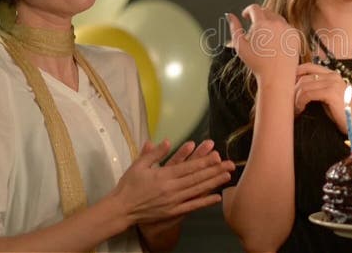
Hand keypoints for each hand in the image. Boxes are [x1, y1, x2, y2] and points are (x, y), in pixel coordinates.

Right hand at [111, 139, 233, 223]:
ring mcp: (173, 201)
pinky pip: (192, 206)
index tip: (217, 155)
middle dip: (214, 170)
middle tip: (230, 164)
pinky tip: (217, 197)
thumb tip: (167, 141)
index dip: (204, 161)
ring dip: (214, 183)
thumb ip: (154, 153)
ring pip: (197, 190)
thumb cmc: (129, 185)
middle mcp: (171, 188)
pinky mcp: (173, 211)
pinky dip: (205, 202)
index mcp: (163, 175)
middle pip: (197, 178)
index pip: (188, 167)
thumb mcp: (139, 165)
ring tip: (227, 176)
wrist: (121, 209)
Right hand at [226, 5, 299, 81]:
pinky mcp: (295, 35)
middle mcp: (277, 23)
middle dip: (259, 16)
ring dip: (269, 23)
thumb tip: (229, 16)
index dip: (248, 10)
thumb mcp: (240, 46)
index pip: (254, 8)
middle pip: (266, 11)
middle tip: (254, 29)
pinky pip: (286, 27)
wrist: (277, 76)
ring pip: (277, 19)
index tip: (246, 16)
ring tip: (264, 39)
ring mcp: (288, 28)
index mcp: (262, 23)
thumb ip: (234, 28)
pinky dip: (280, 30)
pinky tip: (274, 43)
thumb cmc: (257, 63)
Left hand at [295, 62, 346, 125]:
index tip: (286, 86)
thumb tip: (295, 88)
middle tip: (289, 103)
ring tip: (295, 109)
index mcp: (333, 75)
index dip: (295, 74)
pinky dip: (301, 102)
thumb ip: (316, 89)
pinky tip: (300, 109)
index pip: (309, 67)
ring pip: (304, 86)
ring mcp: (333, 83)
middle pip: (304, 77)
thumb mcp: (327, 98)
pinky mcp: (331, 93)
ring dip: (296, 98)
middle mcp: (333, 76)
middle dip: (293, 90)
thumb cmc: (341, 114)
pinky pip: (308, 94)